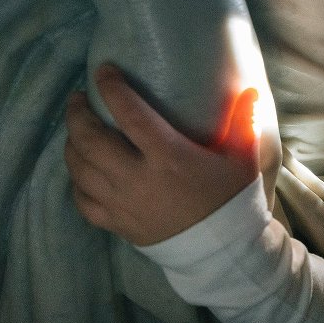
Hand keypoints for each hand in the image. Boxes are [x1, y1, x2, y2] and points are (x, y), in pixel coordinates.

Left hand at [65, 64, 259, 245]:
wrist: (223, 251)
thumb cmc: (231, 200)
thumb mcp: (243, 160)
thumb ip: (244, 122)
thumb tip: (252, 89)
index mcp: (169, 157)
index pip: (130, 115)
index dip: (112, 89)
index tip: (104, 71)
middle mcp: (138, 178)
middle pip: (90, 140)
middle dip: (77, 114)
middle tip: (79, 99)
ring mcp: (123, 203)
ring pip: (80, 169)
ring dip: (71, 144)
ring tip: (75, 130)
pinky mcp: (117, 223)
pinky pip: (82, 201)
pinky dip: (76, 182)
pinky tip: (81, 171)